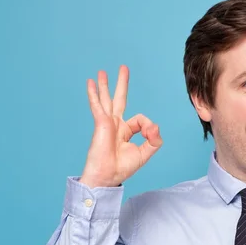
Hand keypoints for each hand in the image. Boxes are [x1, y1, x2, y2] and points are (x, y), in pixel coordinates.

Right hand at [79, 65, 162, 187]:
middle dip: (122, 83)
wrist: (107, 176)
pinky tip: (90, 83)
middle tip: (123, 68)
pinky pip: (97, 105)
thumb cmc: (122, 168)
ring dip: (104, 85)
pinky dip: (94, 94)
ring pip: (106, 99)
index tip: (149, 134)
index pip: (140, 119)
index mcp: (126, 131)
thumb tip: (155, 125)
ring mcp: (107, 123)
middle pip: (119, 99)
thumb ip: (154, 140)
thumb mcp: (144, 153)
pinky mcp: (101, 123)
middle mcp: (115, 124)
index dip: (148, 125)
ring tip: (101, 72)